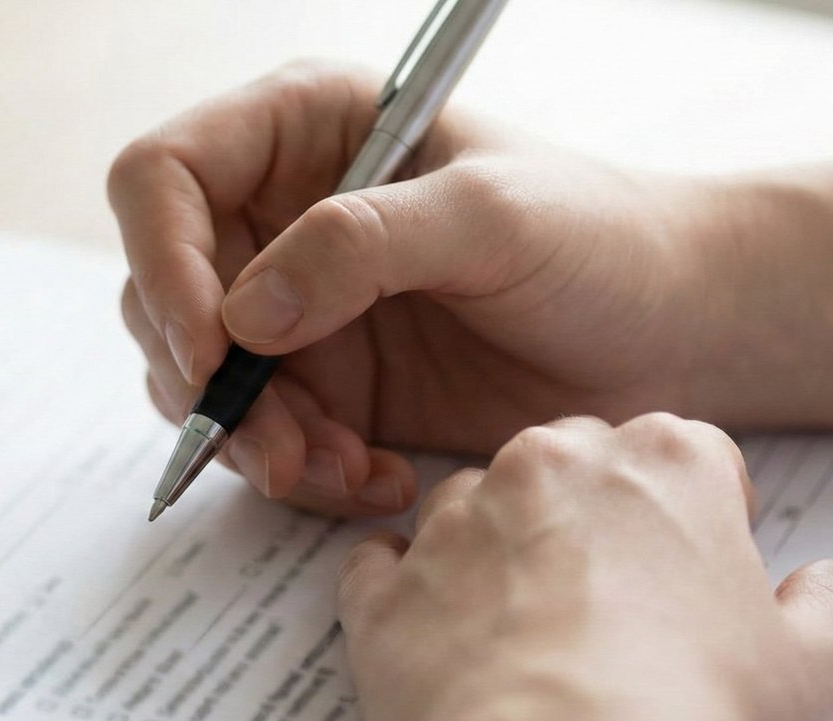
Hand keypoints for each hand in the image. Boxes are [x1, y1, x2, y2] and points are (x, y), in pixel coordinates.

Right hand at [110, 62, 715, 516]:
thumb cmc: (600, 239)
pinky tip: (376, 478)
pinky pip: (258, 440)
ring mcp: (292, 307)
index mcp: (301, 131)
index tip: (213, 349)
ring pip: (196, 382)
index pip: (161, 178)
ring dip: (254, 441)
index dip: (162, 263)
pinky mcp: (320, 387)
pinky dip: (301, 473)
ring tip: (343, 466)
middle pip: (160, 296)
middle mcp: (275, 215)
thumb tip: (244, 315)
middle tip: (282, 446)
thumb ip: (364, 244)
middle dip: (210, 384)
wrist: (672, 332)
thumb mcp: (492, 218)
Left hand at [336, 414, 832, 720]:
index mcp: (664, 463)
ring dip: (493, 551)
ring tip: (525, 637)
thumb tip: (831, 583)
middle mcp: (550, 468)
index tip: (693, 566)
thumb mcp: (814, 669)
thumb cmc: (692, 720)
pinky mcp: (383, 591)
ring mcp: (455, 523)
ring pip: (470, 504)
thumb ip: (827, 607)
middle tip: (609, 604)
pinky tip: (439, 640)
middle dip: (588, 517)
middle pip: (570, 463)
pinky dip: (402, 592)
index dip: (695, 514)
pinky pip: (378, 566)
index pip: (684, 453)